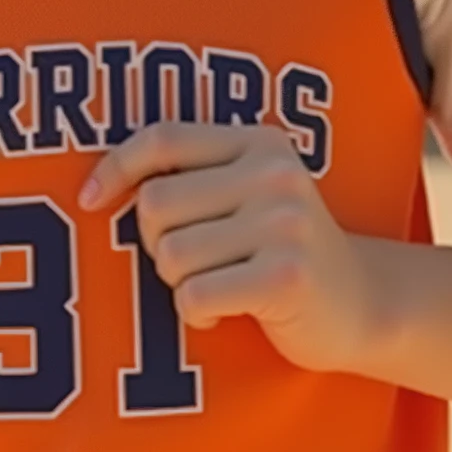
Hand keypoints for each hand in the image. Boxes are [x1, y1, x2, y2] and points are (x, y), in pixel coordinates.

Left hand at [79, 124, 377, 373]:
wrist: (363, 304)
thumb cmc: (278, 250)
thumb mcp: (248, 193)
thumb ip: (192, 176)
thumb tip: (93, 187)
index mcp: (258, 141)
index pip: (163, 138)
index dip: (115, 167)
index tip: (88, 201)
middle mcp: (274, 173)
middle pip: (155, 203)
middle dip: (157, 244)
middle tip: (194, 262)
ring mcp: (284, 223)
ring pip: (171, 254)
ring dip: (178, 283)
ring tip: (216, 284)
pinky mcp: (286, 276)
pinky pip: (194, 295)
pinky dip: (196, 313)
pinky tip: (226, 310)